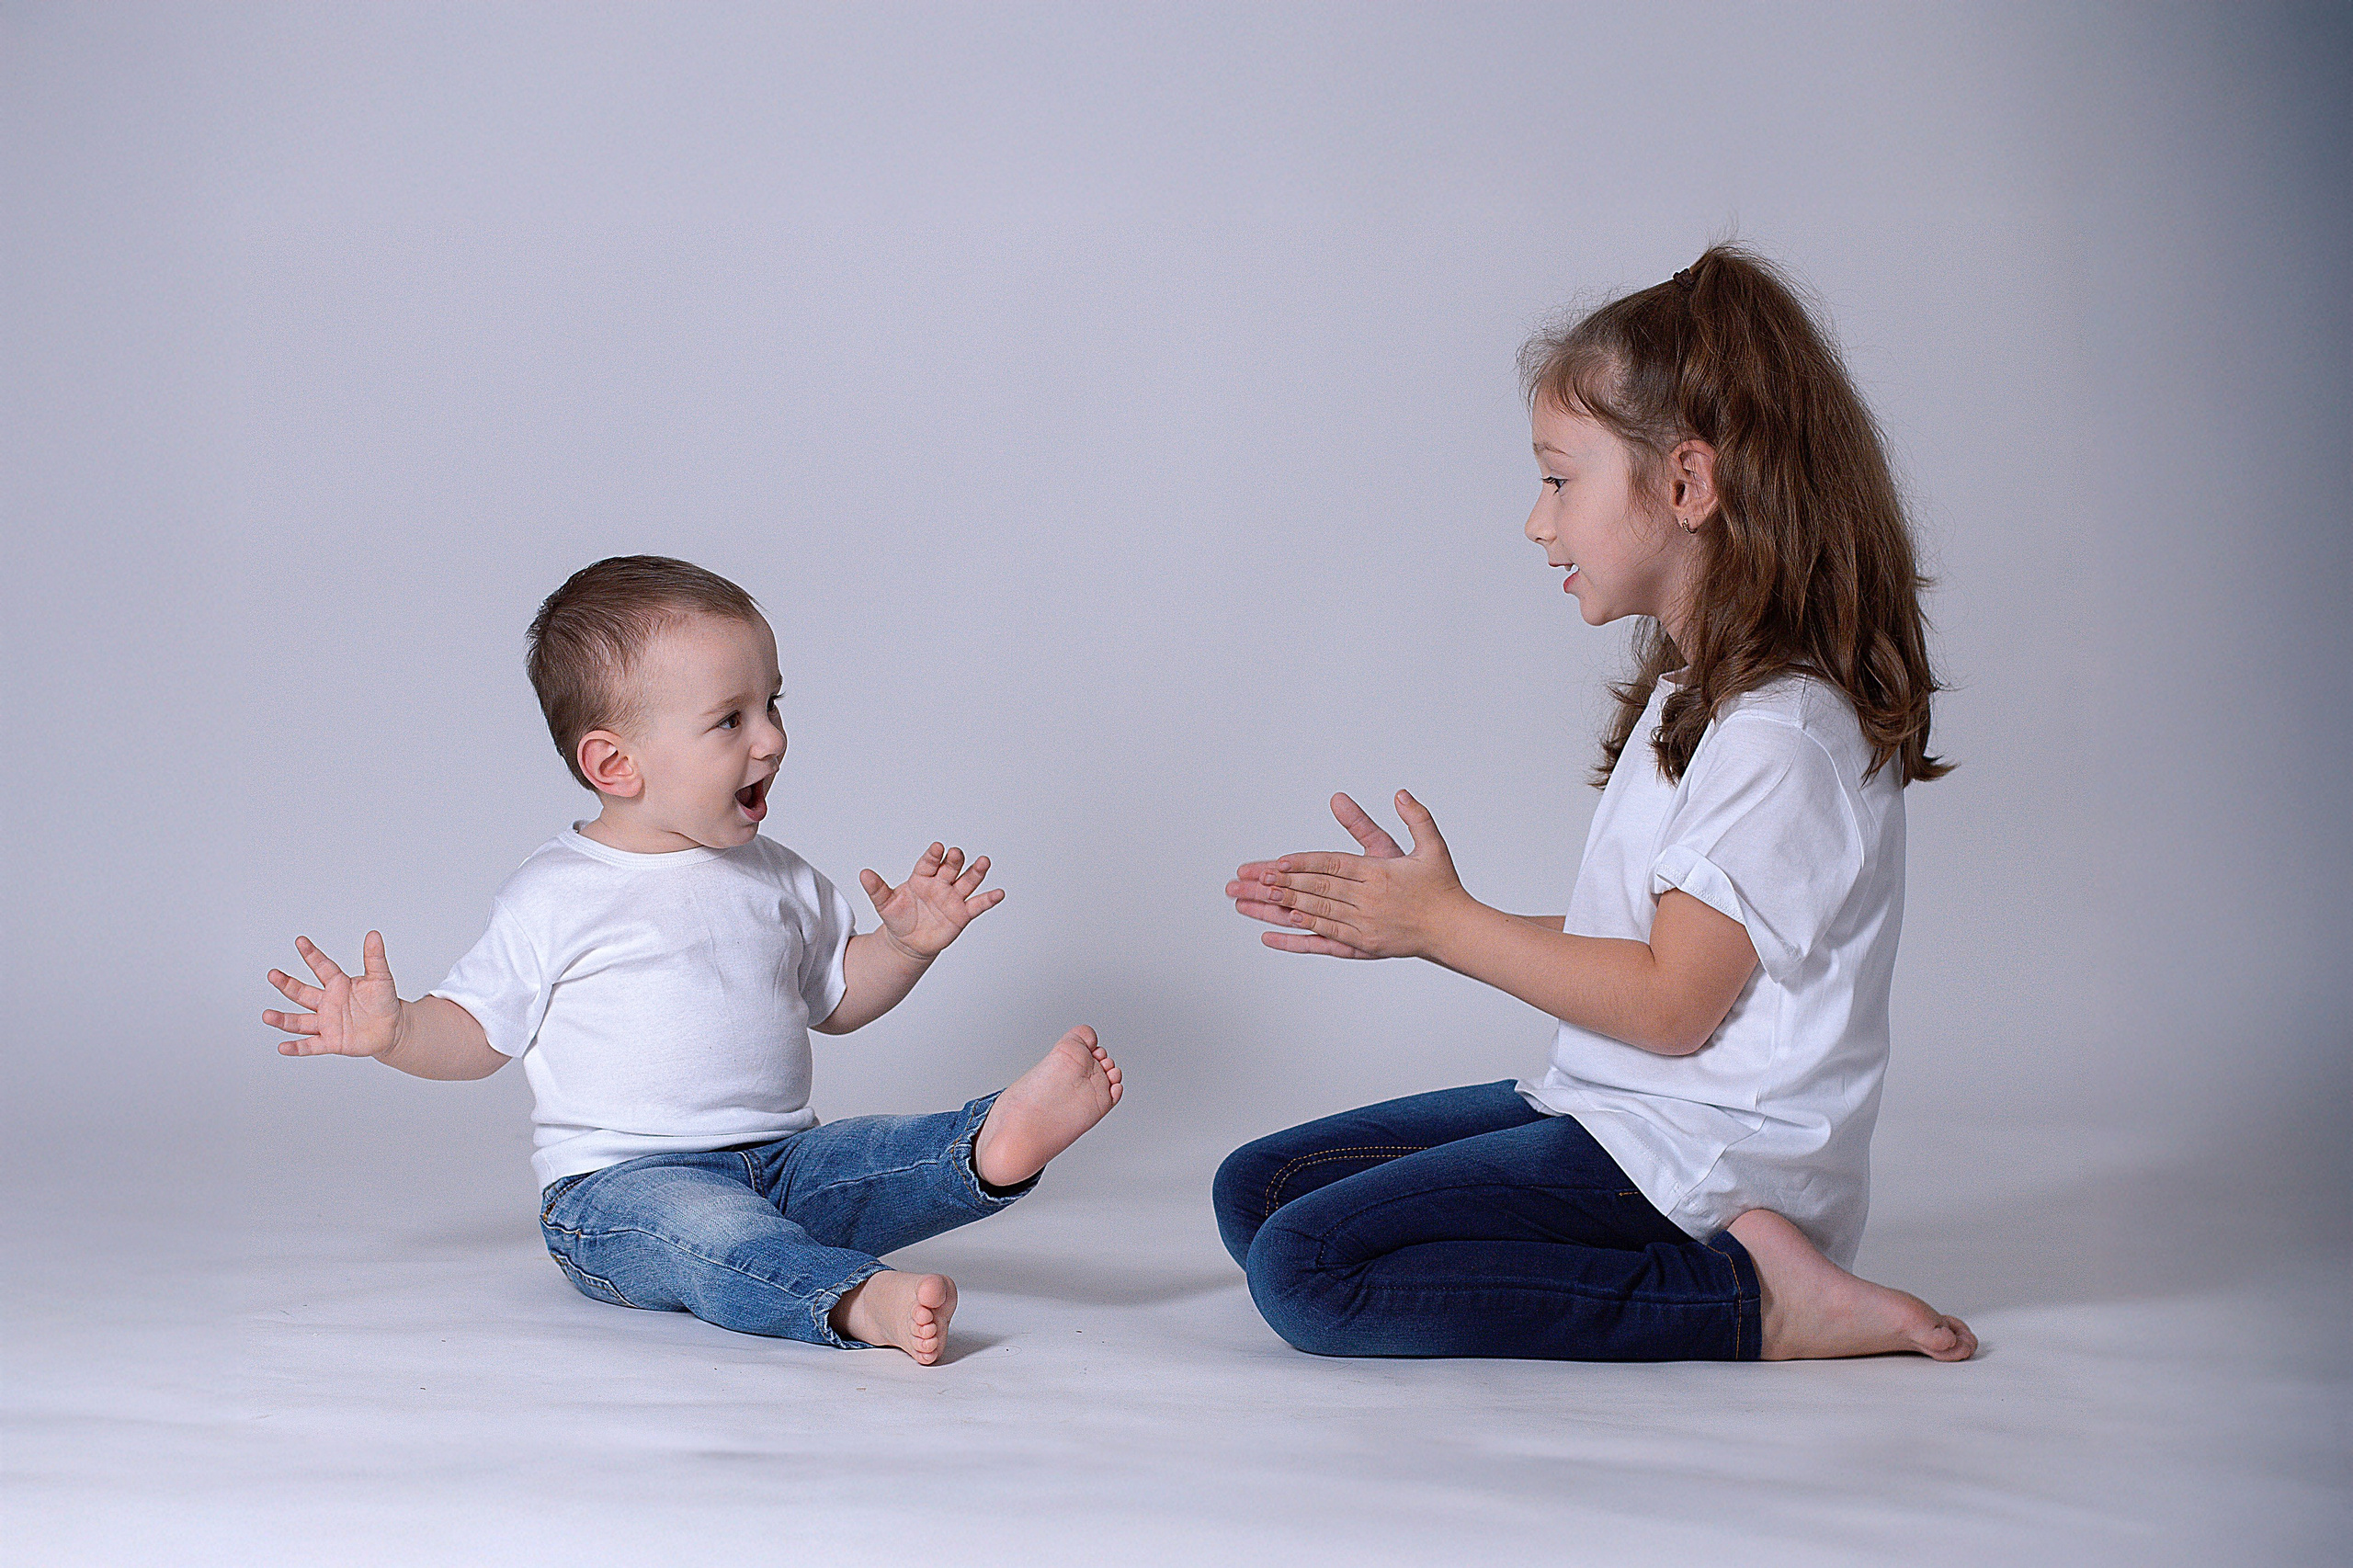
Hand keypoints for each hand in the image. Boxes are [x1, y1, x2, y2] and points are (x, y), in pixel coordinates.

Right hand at [264, 932, 403, 1057]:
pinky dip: (297, 1047)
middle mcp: (327, 1003)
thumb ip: (375, 958)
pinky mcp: (331, 1042)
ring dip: (283, 1020)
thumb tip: (374, 934)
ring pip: (299, 1021)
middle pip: (302, 993)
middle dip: (286, 984)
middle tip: (273, 975)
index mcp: (338, 984)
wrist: (393, 1029)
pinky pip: (311, 1045)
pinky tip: (283, 1047)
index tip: (300, 941)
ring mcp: (327, 1023)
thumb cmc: (384, 1001)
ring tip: (267, 1016)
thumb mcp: (381, 978)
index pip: (322, 967)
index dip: (312, 954)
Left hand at [860, 843, 1002, 960]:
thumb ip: (876, 889)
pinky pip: (977, 904)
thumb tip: (864, 874)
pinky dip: (989, 899)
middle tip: (956, 853)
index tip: (937, 848)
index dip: (933, 855)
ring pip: (967, 881)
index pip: (929, 862)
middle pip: (951, 867)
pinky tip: (998, 893)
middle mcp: (940, 883)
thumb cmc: (898, 918)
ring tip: (984, 862)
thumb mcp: (884, 904)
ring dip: (976, 872)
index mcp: (922, 877)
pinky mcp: (962, 913)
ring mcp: (953, 897)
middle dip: (954, 860)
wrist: (908, 942)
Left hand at [1228, 790, 1468, 959]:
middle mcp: (1367, 900)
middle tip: (1245, 880)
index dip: (1301, 863)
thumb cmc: (1441, 886)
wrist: (1455, 929)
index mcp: (1379, 873)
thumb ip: (1415, 817)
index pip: (1331, 865)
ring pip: (1313, 913)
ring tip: (1246, 902)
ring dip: (1278, 908)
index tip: (1275, 862)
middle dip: (1277, 884)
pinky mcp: (1362, 946)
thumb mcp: (1431, 845)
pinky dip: (1296, 937)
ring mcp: (1362, 925)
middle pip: (1315, 889)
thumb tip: (1400, 793)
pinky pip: (1322, 940)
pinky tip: (1269, 935)